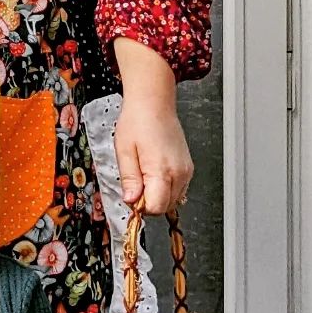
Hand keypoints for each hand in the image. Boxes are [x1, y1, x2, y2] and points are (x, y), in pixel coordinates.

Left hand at [114, 96, 193, 213]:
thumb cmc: (138, 122)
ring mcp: (186, 171)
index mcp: (162, 170)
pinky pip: (178, 190)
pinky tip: (153, 175)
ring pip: (173, 201)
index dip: (140, 207)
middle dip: (148, 203)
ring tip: (143, 176)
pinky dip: (165, 189)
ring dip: (157, 197)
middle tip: (134, 185)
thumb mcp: (124, 151)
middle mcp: (179, 173)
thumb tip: (130, 201)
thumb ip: (129, 179)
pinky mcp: (187, 168)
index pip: (156, 207)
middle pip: (165, 207)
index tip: (131, 196)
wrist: (154, 104)